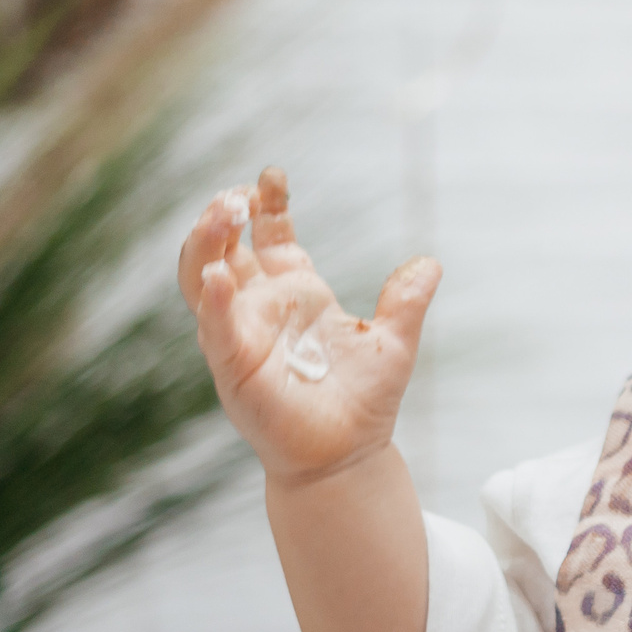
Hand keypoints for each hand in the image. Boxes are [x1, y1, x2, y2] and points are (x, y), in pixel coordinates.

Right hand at [176, 167, 438, 486]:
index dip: (267, 203)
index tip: (272, 175)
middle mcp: (259, 308)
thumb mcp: (394, 342)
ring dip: (206, 244)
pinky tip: (217, 276)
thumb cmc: (364, 402)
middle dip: (224, 215)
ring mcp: (240, 335)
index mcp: (295, 292)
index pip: (269, 235)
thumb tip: (430, 262)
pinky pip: (214, 329)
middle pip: (225, 247)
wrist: (348, 457)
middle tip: (238, 192)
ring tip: (222, 214)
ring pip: (202, 279)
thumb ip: (407, 301)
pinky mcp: (232, 367)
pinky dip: (213, 302)